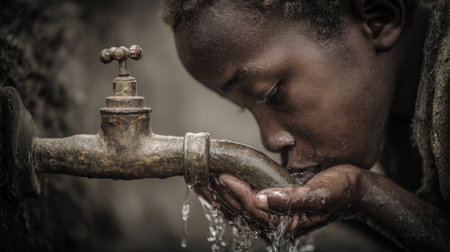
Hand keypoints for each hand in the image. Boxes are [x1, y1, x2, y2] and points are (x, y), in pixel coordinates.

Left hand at [197, 165, 364, 236]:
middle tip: (204, 176)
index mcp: (289, 224)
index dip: (238, 193)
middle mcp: (279, 223)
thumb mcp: (321, 194)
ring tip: (202, 180)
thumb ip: (292, 200)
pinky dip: (229, 193)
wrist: (354, 188)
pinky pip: (245, 202)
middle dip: (221, 194)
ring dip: (220, 195)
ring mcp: (274, 216)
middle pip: (242, 211)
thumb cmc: (341, 189)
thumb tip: (263, 198)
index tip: (224, 176)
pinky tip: (217, 185)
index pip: (256, 210)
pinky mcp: (273, 206)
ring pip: (239, 209)